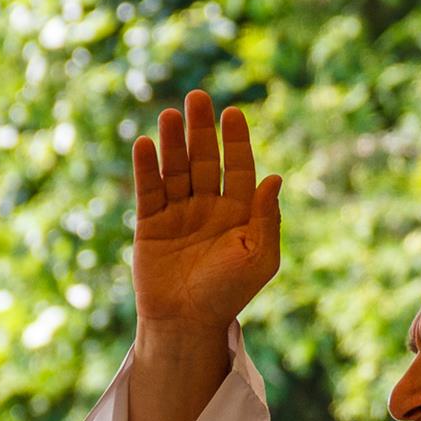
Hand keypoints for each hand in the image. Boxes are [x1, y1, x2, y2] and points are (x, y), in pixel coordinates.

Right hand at [131, 89, 281, 337]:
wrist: (187, 323)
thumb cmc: (229, 294)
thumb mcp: (258, 258)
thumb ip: (267, 218)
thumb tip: (275, 178)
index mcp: (240, 215)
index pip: (239, 168)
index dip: (236, 141)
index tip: (233, 113)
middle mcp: (209, 209)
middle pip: (204, 160)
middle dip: (202, 130)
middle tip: (198, 96)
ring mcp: (178, 214)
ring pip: (176, 169)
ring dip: (173, 141)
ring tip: (171, 113)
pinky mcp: (150, 224)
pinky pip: (149, 190)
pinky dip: (146, 168)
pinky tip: (144, 144)